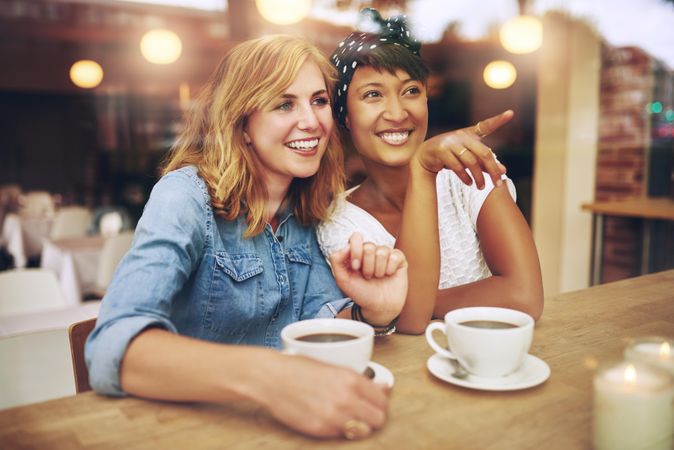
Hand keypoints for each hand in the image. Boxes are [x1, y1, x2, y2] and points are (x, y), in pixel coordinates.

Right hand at [259, 352, 389, 438]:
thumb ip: (361, 380)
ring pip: (363, 431)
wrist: (271, 378)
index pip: (382, 400)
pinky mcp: (320, 429)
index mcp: (351, 379)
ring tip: (350, 419)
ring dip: (360, 427)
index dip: (380, 404)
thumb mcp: (333, 368)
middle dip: (374, 418)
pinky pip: (341, 435)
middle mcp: (345, 398)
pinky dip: (340, 430)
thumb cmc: (299, 369)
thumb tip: (385, 388)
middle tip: (366, 415)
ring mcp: (333, 416)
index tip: (375, 405)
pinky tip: (331, 420)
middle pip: (378, 419)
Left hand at [329, 233, 407, 324]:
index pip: (356, 238)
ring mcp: (386, 254)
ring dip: (378, 269)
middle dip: (367, 266)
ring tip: (377, 277)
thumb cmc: (361, 293)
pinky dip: (390, 268)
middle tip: (368, 276)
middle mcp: (372, 251)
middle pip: (369, 246)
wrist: (378, 307)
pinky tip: (389, 275)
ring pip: (382, 251)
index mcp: (357, 252)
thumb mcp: (342, 280)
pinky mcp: (399, 259)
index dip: (356, 252)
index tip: (355, 268)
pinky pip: (395, 255)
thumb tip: (346, 246)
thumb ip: (337, 261)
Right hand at [414, 110, 513, 188]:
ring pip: (470, 162)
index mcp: (470, 134)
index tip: (510, 113)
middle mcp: (461, 136)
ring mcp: (450, 143)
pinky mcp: (441, 152)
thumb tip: (504, 171)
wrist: (425, 156)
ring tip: (481, 187)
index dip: (498, 120)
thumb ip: (485, 163)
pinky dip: (465, 177)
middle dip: (493, 169)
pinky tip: (469, 183)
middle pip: (483, 153)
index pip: (486, 125)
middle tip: (497, 183)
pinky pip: (457, 166)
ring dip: (478, 177)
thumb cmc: (451, 155)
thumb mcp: (469, 157)